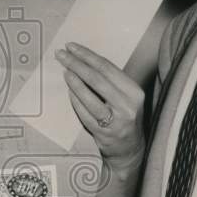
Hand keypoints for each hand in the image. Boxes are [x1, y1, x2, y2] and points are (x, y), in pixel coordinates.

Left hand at [57, 42, 145, 175]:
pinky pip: (84, 113)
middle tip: (61, 54)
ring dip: (74, 81)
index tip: (72, 47)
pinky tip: (69, 91)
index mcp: (134, 92)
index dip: (87, 55)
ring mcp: (115, 120)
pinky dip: (75, 100)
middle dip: (76, 63)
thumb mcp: (125, 97)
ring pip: (89, 96)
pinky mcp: (103, 132)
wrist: (129, 149)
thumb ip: (110, 81)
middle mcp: (127, 105)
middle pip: (96, 78)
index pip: (107, 67)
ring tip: (64, 70)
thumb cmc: (124, 117)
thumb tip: (83, 60)